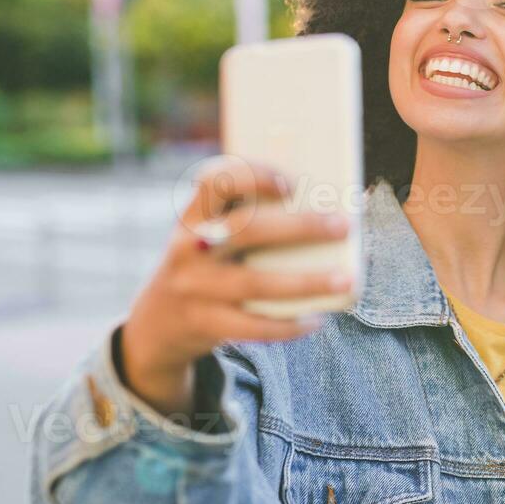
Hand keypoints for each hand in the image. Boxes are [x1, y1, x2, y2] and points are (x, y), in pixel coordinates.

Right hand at [120, 156, 354, 414]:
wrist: (158, 322)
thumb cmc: (207, 265)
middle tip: (343, 224)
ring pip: (255, 283)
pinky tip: (316, 319)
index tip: (290, 183)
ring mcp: (194, 288)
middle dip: (299, 226)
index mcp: (193, 215)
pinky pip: (252, 327)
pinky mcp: (204, 323)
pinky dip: (287, 325)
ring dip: (306, 282)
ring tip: (345, 279)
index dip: (252, 177)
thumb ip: (248, 222)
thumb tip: (323, 214)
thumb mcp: (211, 236)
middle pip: (246, 230)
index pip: (214, 182)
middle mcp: (188, 247)